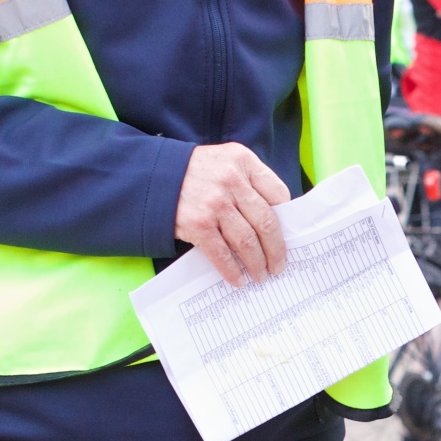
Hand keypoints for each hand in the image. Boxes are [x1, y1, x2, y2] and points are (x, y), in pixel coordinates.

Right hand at [174, 143, 289, 285]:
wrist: (153, 177)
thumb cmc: (195, 173)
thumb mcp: (225, 162)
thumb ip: (249, 182)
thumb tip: (274, 219)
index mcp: (243, 161)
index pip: (278, 194)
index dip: (286, 219)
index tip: (287, 236)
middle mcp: (231, 180)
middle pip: (266, 222)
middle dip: (276, 250)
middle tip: (278, 265)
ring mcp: (215, 203)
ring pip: (248, 241)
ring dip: (257, 264)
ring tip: (260, 275)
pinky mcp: (198, 224)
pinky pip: (222, 253)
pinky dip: (232, 270)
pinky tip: (237, 279)